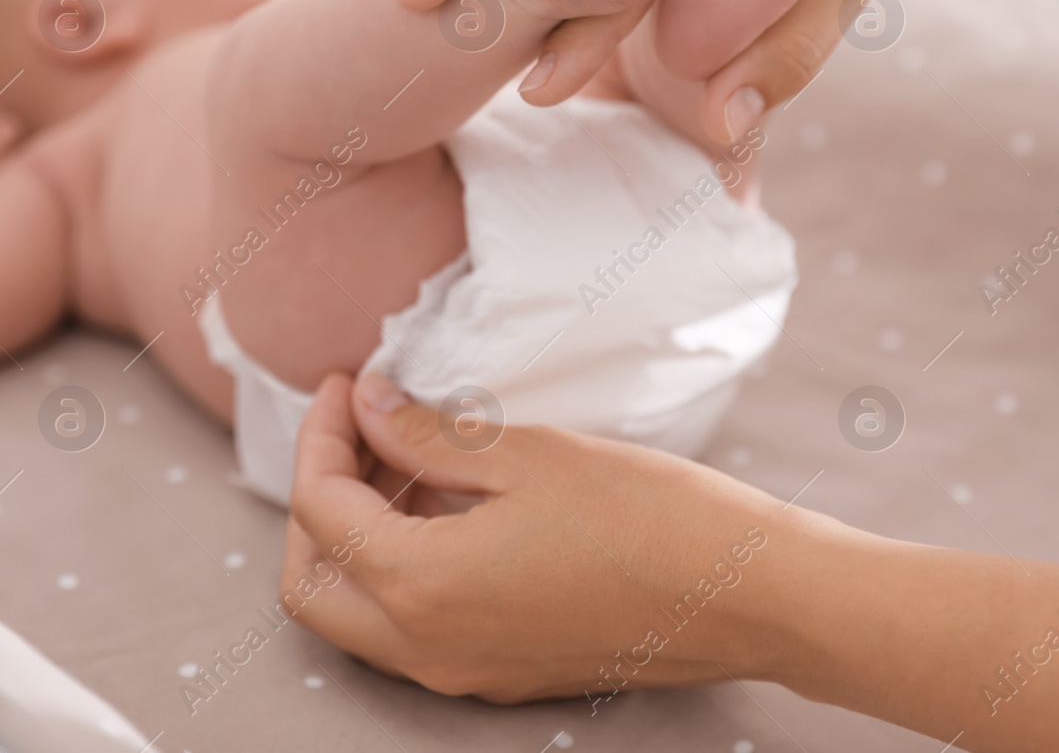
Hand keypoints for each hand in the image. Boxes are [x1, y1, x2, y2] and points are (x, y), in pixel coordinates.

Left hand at [282, 373, 791, 701]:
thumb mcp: (527, 455)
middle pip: (312, 587)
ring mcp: (467, 671)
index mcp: (421, 588)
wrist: (746, 593)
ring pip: (359, 618)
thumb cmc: (646, 514)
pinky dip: (405, 571)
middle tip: (358, 432)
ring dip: (360, 538)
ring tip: (412, 461)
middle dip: (318, 503)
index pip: (320, 510)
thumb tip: (370, 407)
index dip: (322, 435)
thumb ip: (428, 435)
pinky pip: (416, 631)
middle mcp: (429, 648)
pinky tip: (455, 510)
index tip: (347, 384)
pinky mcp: (505, 674)